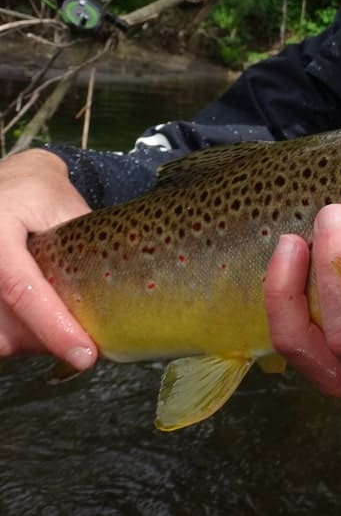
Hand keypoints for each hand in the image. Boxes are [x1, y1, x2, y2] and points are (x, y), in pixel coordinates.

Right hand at [0, 149, 96, 368]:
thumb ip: (85, 247)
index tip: (85, 354)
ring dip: (34, 342)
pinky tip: (41, 326)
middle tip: (88, 339)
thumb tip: (129, 290)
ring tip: (64, 326)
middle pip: (9, 324)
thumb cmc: (37, 194)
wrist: (6, 185)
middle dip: (51, 339)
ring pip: (1, 337)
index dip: (54, 327)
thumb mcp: (65, 207)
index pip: (21, 289)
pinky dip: (19, 337)